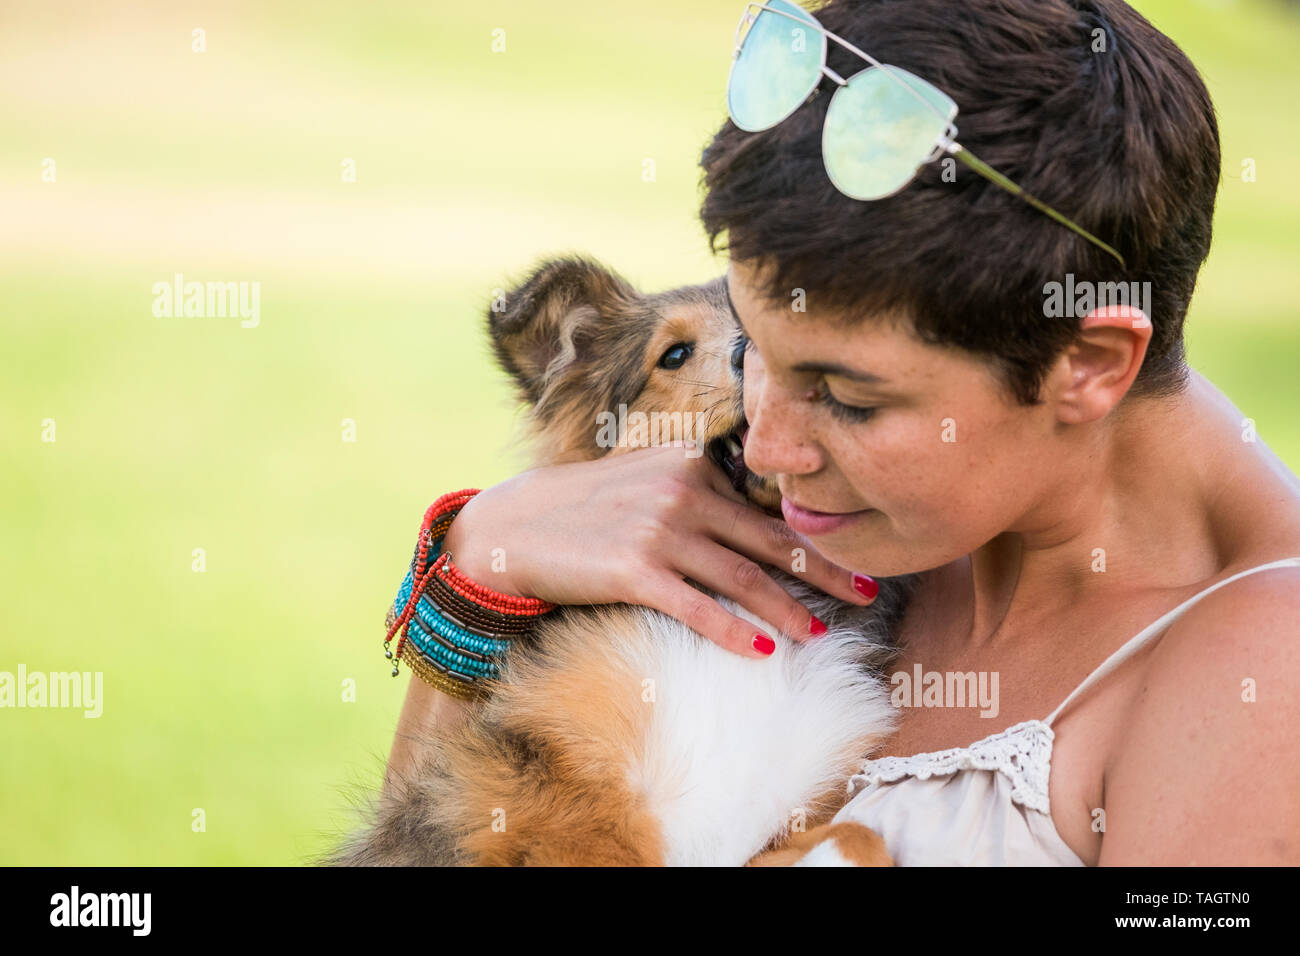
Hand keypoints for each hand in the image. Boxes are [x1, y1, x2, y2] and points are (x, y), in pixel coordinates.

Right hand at [438, 443, 877, 657]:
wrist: (514, 526)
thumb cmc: (585, 509)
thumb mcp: (645, 481)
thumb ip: (696, 493)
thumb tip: (750, 529)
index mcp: (692, 465)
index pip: (763, 506)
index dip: (810, 534)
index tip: (850, 554)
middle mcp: (683, 491)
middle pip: (768, 539)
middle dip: (823, 569)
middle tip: (866, 591)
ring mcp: (660, 530)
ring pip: (741, 577)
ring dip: (786, 609)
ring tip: (818, 633)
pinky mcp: (635, 569)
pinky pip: (698, 607)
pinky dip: (734, 631)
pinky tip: (761, 651)